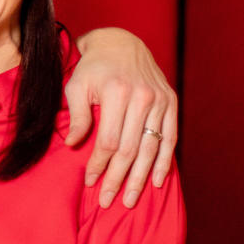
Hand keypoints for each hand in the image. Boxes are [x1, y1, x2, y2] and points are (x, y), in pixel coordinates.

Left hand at [66, 28, 177, 208]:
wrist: (121, 43)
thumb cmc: (92, 67)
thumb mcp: (76, 85)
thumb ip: (77, 115)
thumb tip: (73, 145)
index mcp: (117, 92)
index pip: (109, 139)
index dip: (99, 163)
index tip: (90, 182)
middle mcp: (142, 97)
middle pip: (131, 149)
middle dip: (118, 177)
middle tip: (109, 200)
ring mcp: (160, 100)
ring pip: (151, 147)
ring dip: (141, 177)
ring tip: (130, 199)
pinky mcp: (171, 102)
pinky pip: (171, 137)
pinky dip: (165, 161)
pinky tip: (159, 181)